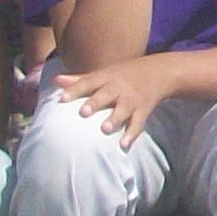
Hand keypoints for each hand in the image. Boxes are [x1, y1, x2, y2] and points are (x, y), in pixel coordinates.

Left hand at [52, 52, 175, 139]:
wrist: (161, 71)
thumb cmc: (125, 74)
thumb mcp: (104, 73)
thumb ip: (80, 79)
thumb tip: (55, 81)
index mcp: (107, 77)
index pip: (89, 82)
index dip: (75, 89)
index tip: (62, 99)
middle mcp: (119, 87)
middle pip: (106, 94)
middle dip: (96, 102)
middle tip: (84, 112)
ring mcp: (133, 98)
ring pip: (123, 108)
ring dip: (115, 118)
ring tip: (105, 128)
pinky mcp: (144, 109)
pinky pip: (138, 122)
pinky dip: (132, 133)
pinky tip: (124, 144)